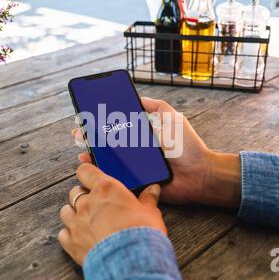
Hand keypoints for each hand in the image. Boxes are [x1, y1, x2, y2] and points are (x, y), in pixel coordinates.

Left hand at [58, 163, 166, 265]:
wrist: (130, 260)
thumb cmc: (141, 232)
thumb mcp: (150, 212)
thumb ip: (148, 199)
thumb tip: (153, 190)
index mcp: (106, 189)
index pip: (86, 171)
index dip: (86, 171)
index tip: (89, 173)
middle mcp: (87, 203)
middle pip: (75, 191)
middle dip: (83, 195)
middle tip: (95, 202)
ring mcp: (77, 222)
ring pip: (65, 211)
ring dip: (73, 213)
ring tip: (85, 219)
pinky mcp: (72, 242)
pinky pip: (63, 233)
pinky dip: (69, 234)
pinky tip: (78, 236)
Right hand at [73, 97, 241, 207]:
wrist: (198, 174)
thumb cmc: (187, 147)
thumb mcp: (172, 119)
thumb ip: (156, 107)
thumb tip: (138, 96)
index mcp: (141, 136)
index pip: (116, 127)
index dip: (102, 122)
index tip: (88, 116)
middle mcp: (134, 151)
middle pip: (107, 143)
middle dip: (91, 137)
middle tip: (79, 132)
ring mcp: (133, 168)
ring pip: (107, 161)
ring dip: (92, 153)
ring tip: (83, 146)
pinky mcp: (134, 183)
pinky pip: (114, 178)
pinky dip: (101, 172)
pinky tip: (92, 163)